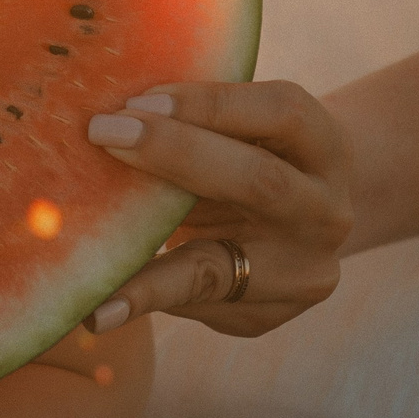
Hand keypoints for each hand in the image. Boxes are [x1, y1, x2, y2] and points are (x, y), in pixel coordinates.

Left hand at [81, 80, 349, 336]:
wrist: (302, 226)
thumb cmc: (252, 157)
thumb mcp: (249, 133)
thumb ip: (199, 124)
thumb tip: (110, 115)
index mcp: (325, 147)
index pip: (281, 113)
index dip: (211, 104)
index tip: (139, 100)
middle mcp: (324, 213)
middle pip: (258, 182)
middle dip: (175, 154)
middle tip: (103, 135)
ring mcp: (299, 274)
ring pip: (216, 270)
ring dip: (148, 274)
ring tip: (93, 292)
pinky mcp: (263, 317)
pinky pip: (190, 306)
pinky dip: (140, 297)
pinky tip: (98, 307)